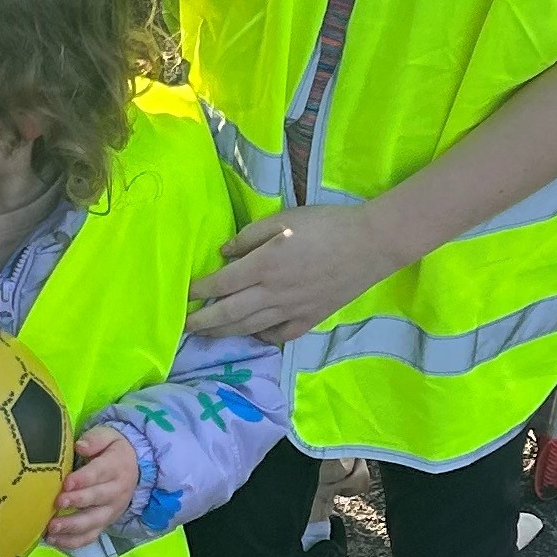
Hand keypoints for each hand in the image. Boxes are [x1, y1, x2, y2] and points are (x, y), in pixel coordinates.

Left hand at [43, 422, 139, 550]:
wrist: (133, 469)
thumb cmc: (111, 451)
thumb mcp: (108, 436)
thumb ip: (95, 439)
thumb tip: (81, 446)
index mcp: (116, 467)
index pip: (100, 473)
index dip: (83, 479)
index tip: (66, 483)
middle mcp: (116, 492)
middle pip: (97, 499)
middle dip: (77, 502)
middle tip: (58, 503)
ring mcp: (110, 511)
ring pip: (93, 522)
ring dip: (72, 526)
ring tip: (52, 528)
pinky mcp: (104, 524)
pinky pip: (90, 537)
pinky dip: (73, 542)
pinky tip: (54, 540)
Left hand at [189, 201, 389, 345]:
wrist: (371, 244)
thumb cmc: (327, 224)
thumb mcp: (284, 219)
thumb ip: (250, 236)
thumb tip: (223, 253)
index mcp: (264, 265)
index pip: (222, 283)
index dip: (200, 291)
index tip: (184, 294)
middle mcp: (273, 293)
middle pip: (230, 313)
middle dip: (204, 321)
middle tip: (185, 326)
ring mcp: (292, 310)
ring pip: (250, 327)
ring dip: (224, 333)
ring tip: (207, 335)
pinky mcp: (311, 318)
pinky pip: (280, 334)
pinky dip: (262, 337)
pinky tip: (253, 335)